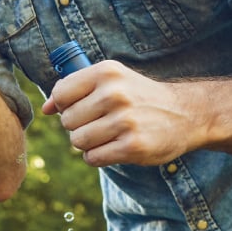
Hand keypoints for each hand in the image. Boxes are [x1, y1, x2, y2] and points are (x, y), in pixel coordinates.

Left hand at [42, 60, 203, 166]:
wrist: (185, 114)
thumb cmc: (138, 96)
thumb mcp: (111, 80)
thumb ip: (75, 89)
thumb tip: (45, 109)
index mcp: (106, 72)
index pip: (61, 93)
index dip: (65, 105)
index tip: (80, 107)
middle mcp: (114, 94)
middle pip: (68, 121)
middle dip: (78, 126)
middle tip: (100, 123)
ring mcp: (125, 121)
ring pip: (78, 141)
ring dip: (88, 143)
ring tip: (107, 135)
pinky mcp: (133, 146)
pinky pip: (93, 158)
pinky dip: (98, 157)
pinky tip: (113, 148)